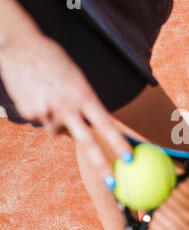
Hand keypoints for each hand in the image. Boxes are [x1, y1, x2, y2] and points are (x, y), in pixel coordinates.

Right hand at [0, 33, 131, 186]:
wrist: (18, 45)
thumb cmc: (55, 61)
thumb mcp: (78, 80)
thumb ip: (86, 105)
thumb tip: (92, 127)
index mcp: (84, 95)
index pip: (106, 124)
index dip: (118, 143)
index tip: (129, 159)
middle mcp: (67, 106)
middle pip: (87, 142)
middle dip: (101, 165)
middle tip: (112, 184)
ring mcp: (46, 111)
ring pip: (59, 130)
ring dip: (60, 121)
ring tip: (53, 97)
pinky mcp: (30, 113)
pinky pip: (43, 121)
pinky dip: (44, 113)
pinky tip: (39, 96)